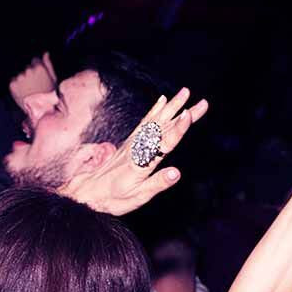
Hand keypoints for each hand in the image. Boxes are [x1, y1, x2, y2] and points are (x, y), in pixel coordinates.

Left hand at [9, 52, 57, 105]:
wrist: (40, 109)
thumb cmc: (49, 95)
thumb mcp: (53, 79)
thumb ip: (48, 64)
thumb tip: (46, 53)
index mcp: (39, 67)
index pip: (35, 60)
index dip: (37, 68)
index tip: (39, 77)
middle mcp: (28, 70)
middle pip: (27, 67)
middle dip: (29, 74)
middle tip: (34, 85)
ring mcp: (20, 77)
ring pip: (19, 75)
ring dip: (22, 80)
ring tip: (28, 90)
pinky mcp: (12, 84)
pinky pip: (13, 82)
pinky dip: (16, 86)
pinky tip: (23, 93)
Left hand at [58, 88, 208, 215]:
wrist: (89, 192)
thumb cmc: (113, 198)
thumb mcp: (137, 197)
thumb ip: (157, 183)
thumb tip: (176, 172)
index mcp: (142, 163)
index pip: (163, 144)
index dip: (178, 129)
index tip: (189, 114)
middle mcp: (138, 148)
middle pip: (164, 128)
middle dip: (183, 113)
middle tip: (202, 102)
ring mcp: (133, 143)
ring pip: (156, 121)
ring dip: (172, 106)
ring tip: (186, 92)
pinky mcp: (130, 142)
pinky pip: (144, 122)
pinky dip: (155, 110)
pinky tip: (163, 100)